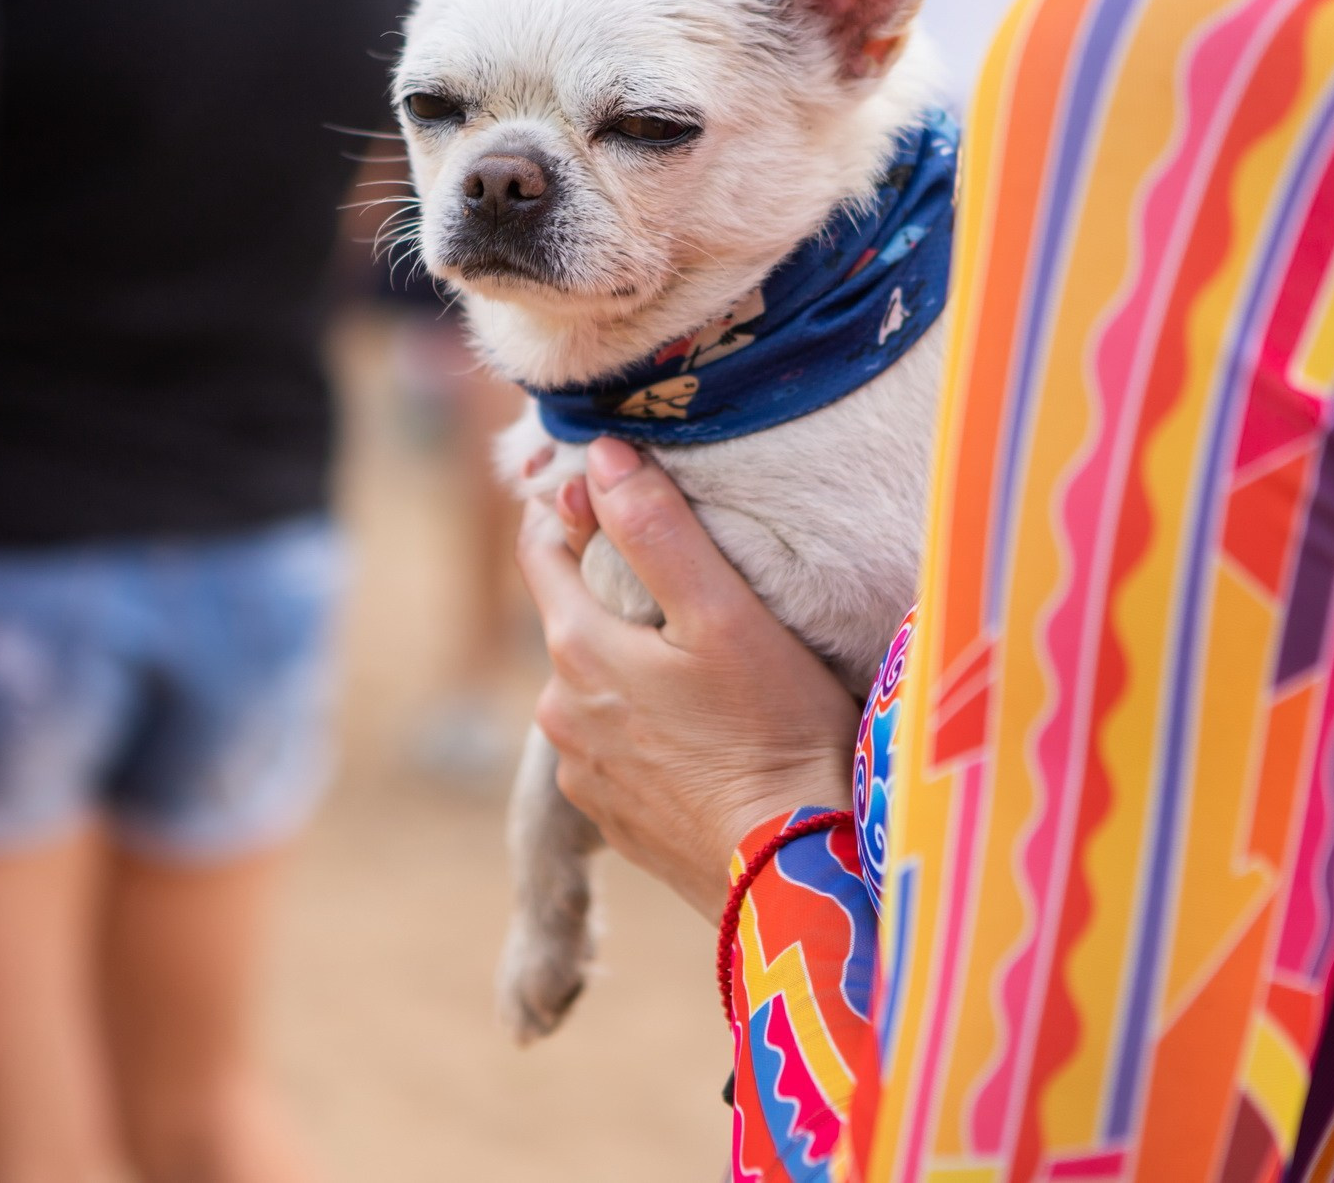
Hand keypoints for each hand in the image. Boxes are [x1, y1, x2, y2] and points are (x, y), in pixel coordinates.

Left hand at [518, 436, 862, 918]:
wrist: (793, 875)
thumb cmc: (773, 734)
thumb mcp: (725, 613)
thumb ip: (658, 531)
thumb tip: (603, 457)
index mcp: (576, 648)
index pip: (540, 548)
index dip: (572, 510)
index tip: (614, 491)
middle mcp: (559, 711)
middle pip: (572, 618)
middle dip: (614, 591)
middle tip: (686, 580)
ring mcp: (582, 773)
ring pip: (596, 685)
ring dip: (633, 665)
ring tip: (705, 665)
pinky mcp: (614, 820)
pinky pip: (617, 746)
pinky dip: (648, 727)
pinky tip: (704, 733)